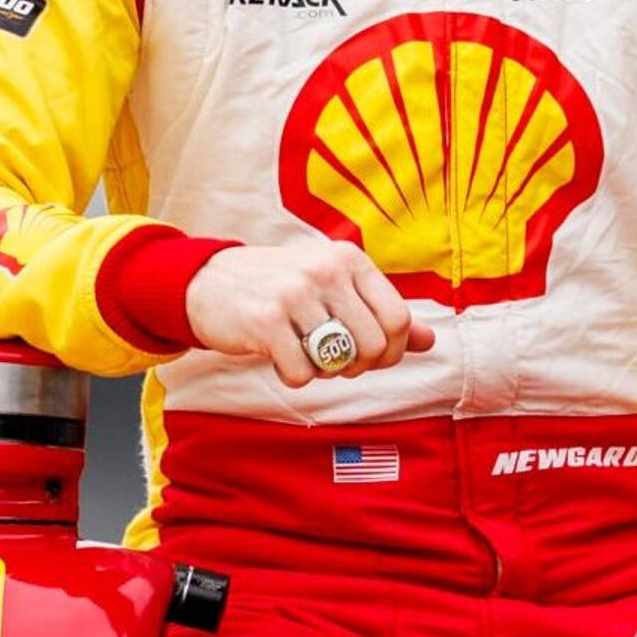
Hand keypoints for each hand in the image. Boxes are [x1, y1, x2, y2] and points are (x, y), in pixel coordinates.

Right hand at [182, 237, 434, 389]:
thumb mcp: (333, 288)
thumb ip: (380, 312)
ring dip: (325, 372)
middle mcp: (326, 270)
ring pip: (340, 361)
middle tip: (333, 362)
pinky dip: (293, 377)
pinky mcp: (266, 321)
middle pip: (373, 345)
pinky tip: (278, 357)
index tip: (369, 357)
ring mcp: (296, 294)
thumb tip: (429, 340)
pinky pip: (301, 373)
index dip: (391, 351)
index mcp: (349, 259)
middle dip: (358, 366)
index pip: (398, 317)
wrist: (207, 282)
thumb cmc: (279, 288)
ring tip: (304, 354)